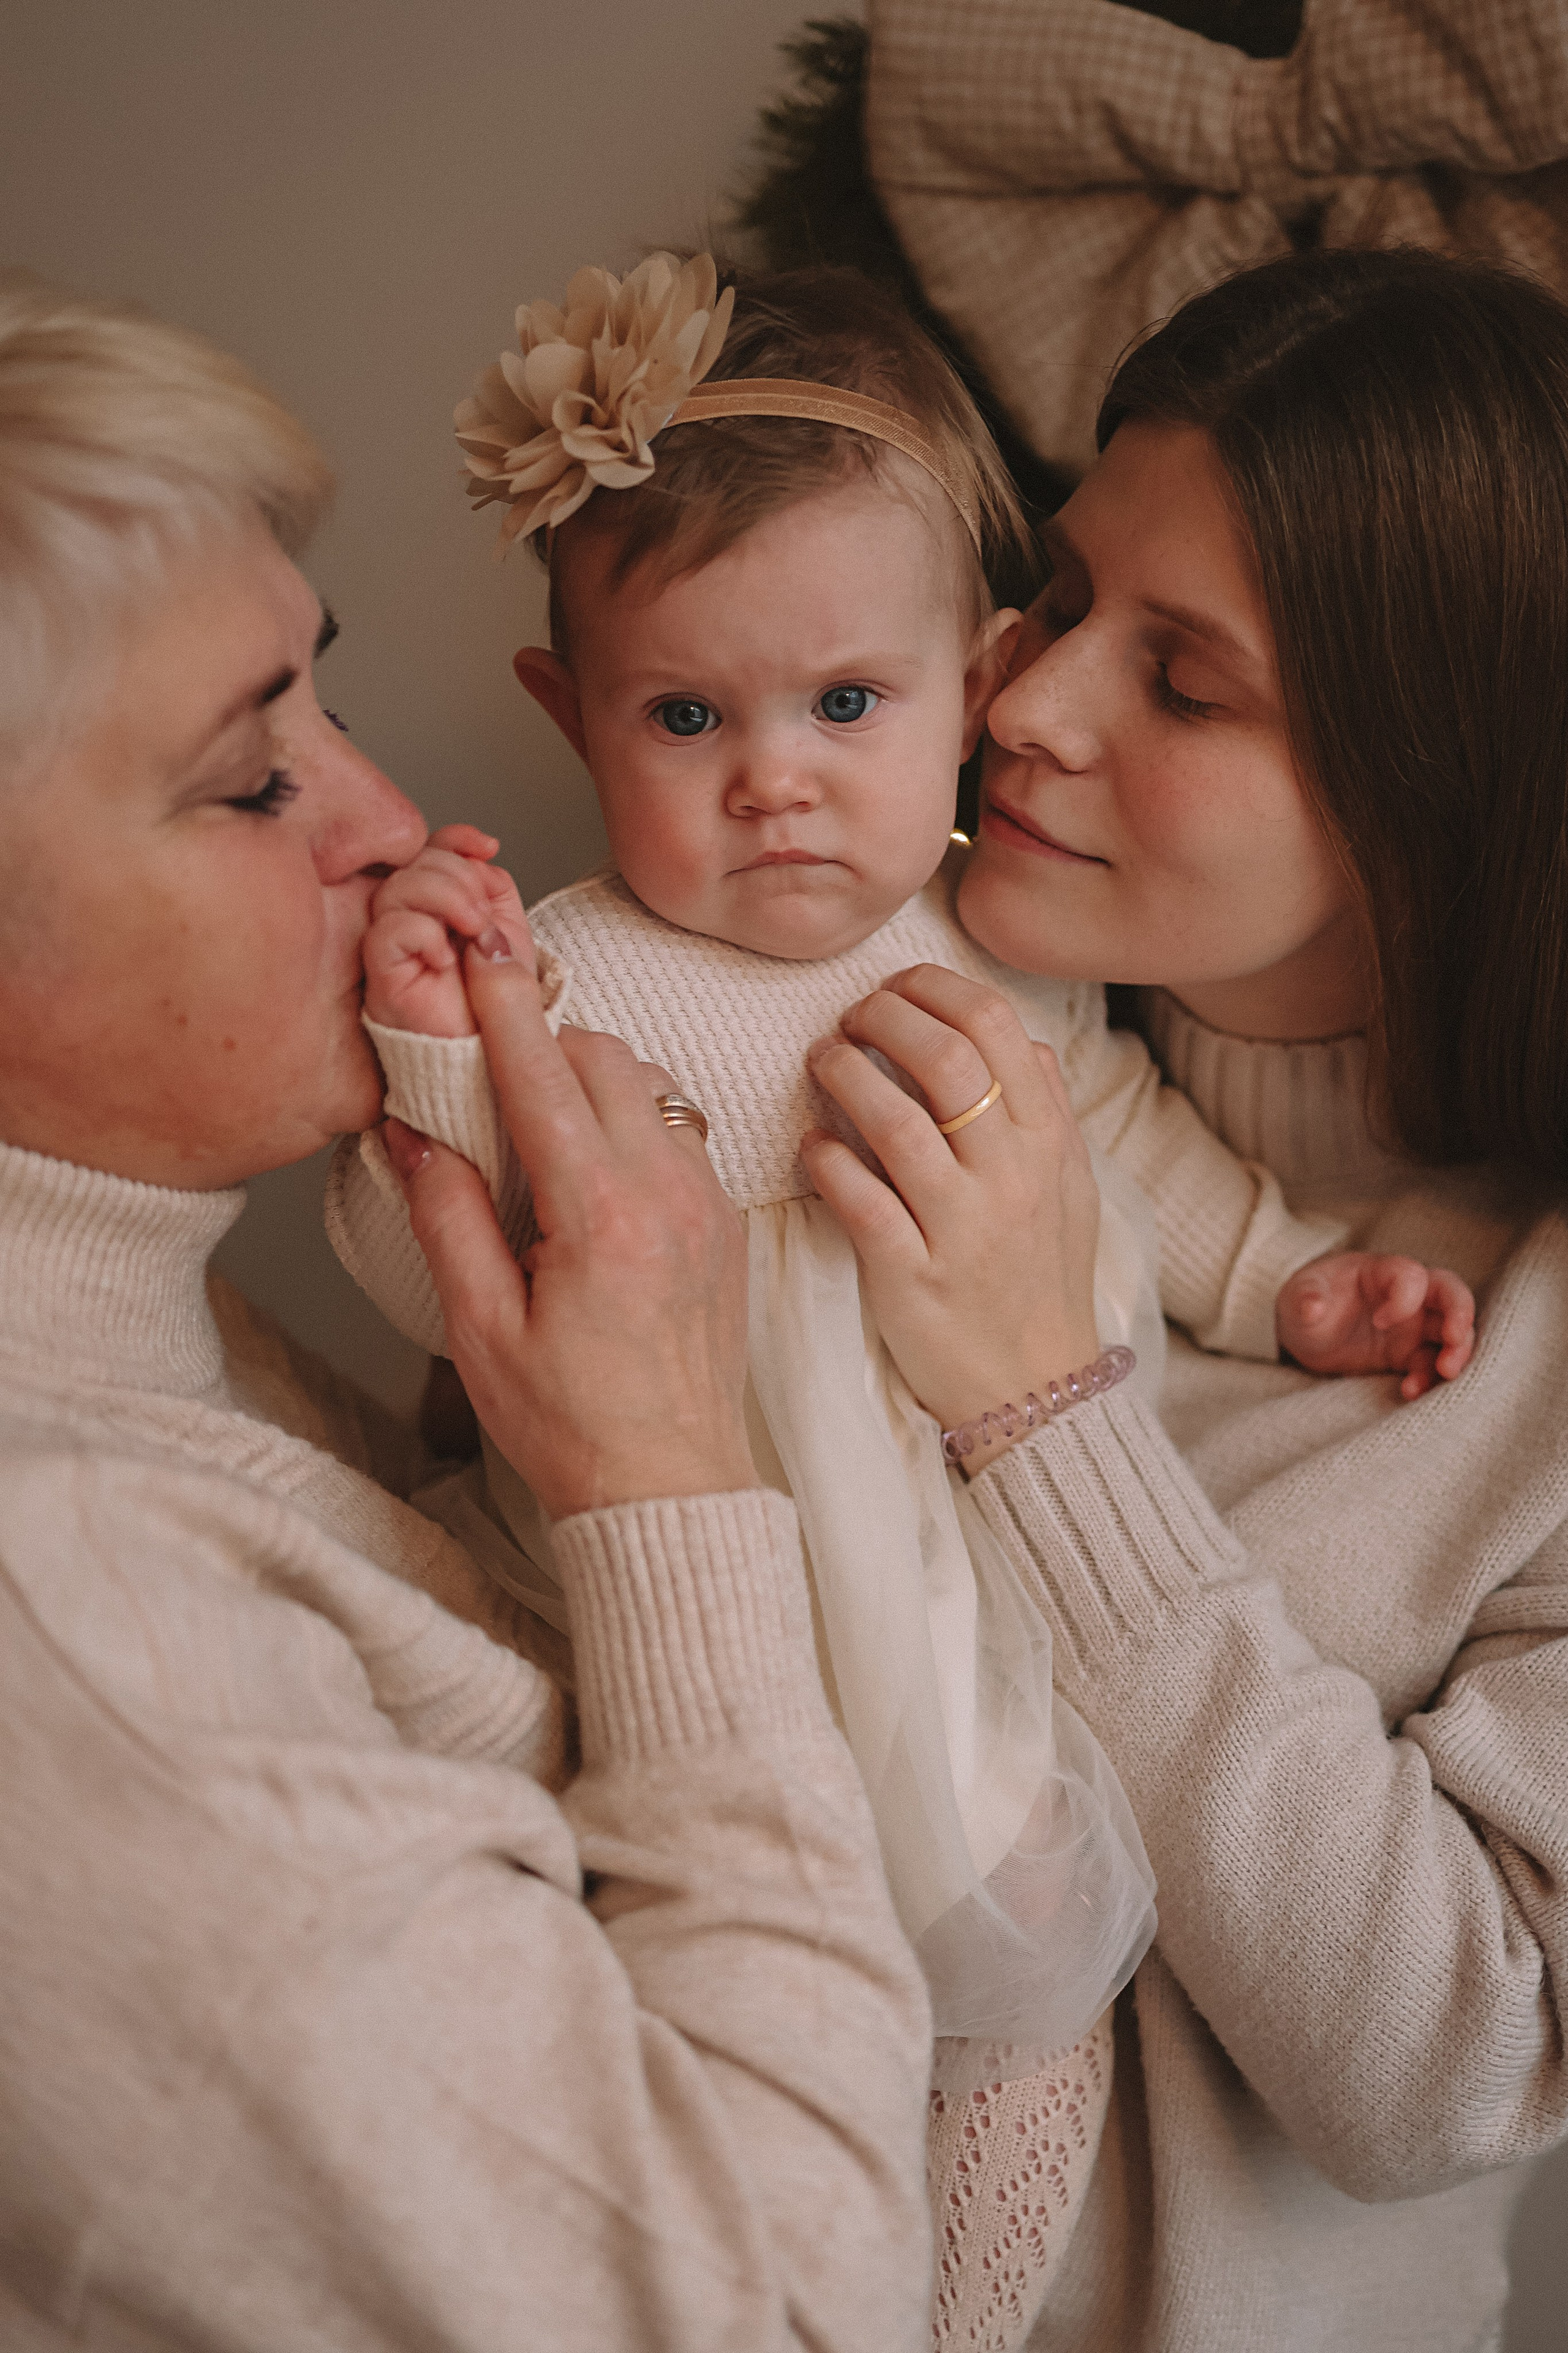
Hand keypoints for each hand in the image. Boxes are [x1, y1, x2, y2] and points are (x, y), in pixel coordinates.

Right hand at [363, 823, 529, 1037]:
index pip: (429, 853)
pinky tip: (446, 958)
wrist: (497, 1062)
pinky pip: (390, 930)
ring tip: (474, 933)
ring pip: (398, 888)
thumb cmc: (499, 1008)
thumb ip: (491, 887)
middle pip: (413, 865)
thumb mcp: (507, 932)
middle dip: (458, 875)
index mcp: (436, 909)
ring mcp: (391, 951)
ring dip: (447, 898)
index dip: (455, 841)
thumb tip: (479, 852)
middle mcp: (407, 923)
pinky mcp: (382, 979)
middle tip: (484, 916)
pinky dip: (425, 933)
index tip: (487, 846)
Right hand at [383, 924, 754, 1519]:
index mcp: (601, 1218)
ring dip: (592, 1076)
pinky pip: (680, 1129)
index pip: (545, 1077)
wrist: (670, 1488)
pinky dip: (634, 1117)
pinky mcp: (726, 1221)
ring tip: (539, 1113)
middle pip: (604, 1060)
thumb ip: (449, 1216)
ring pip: (651, 1085)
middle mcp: (667, 1195)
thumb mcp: (481, 1328)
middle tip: (491, 1048)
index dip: (505, 1007)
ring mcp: (707, 1204)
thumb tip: (417, 1131)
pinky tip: (594, 1160)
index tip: (480, 955)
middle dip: (545, 1037)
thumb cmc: (572, 1425)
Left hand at [800, 965, 1101, 1474]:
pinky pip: (861, 1201)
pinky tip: (811, 1145)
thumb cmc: (1040, 1279)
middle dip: (883, 1017)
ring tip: (821, 1063)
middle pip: (945, 1057)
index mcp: (1049, 1143)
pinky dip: (826, 1160)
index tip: (895, 990)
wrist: (1036, 1390)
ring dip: (844, 1075)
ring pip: (897, 1122)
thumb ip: (1048, 1111)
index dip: (933, 989)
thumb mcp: (1070, 1188)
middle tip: (849, 1020)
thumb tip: (1024, 1040)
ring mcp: (963, 1228)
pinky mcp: (914, 1277)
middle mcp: (1011, 1177)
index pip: (996, 1026)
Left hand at [1276, 1251, 1475, 1400]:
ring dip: (1457, 1352)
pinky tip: (1411, 1392)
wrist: (1304, 1332)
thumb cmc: (1305, 1301)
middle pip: (1451, 1295)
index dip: (1405, 1298)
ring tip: (1445, 1373)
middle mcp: (1407, 1296)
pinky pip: (1431, 1365)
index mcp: (1382, 1272)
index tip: (1380, 1321)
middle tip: (1453, 1342)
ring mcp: (1412, 1326)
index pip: (1412, 1275)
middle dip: (1460, 1317)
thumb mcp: (1297, 1296)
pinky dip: (1430, 1378)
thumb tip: (1312, 1306)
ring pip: (1452, 1333)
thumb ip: (1306, 1298)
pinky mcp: (1408, 1355)